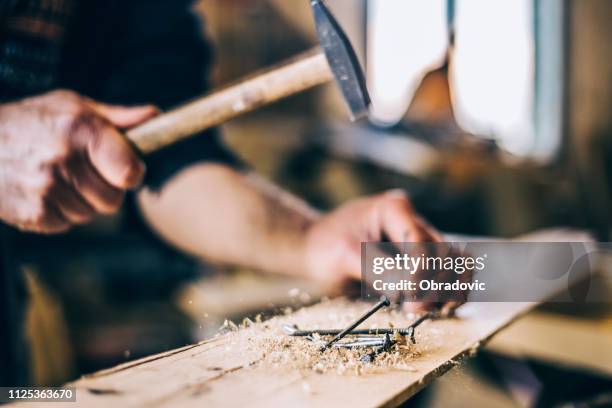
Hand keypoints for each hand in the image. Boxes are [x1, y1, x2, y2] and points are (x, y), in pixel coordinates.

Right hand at [0, 90, 157, 232]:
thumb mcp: (73, 108)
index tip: (125, 169)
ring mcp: (46, 189)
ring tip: (59, 178)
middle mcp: (64, 160)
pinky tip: (44, 191)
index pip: (130, 174)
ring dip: (82, 202)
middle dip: (105, 189)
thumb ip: (118, 118)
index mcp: (81, 130)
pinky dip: (60, 212)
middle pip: (114, 200)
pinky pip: (66, 224)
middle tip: (85, 172)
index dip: (131, 174)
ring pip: (90, 214)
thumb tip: (156, 116)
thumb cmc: (32, 122)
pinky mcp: (33, 213)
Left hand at [304, 190, 441, 304]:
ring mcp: (418, 242)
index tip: (411, 297)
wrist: (313, 251)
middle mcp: (413, 222)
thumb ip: (378, 270)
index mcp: (394, 209)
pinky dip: (446, 292)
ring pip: (452, 265)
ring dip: (449, 289)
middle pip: (444, 252)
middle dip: (436, 283)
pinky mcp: (418, 262)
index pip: (419, 240)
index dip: (420, 271)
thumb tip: (409, 289)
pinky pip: (443, 276)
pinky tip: (438, 308)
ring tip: (434, 310)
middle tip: (416, 310)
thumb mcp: (345, 256)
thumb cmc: (324, 247)